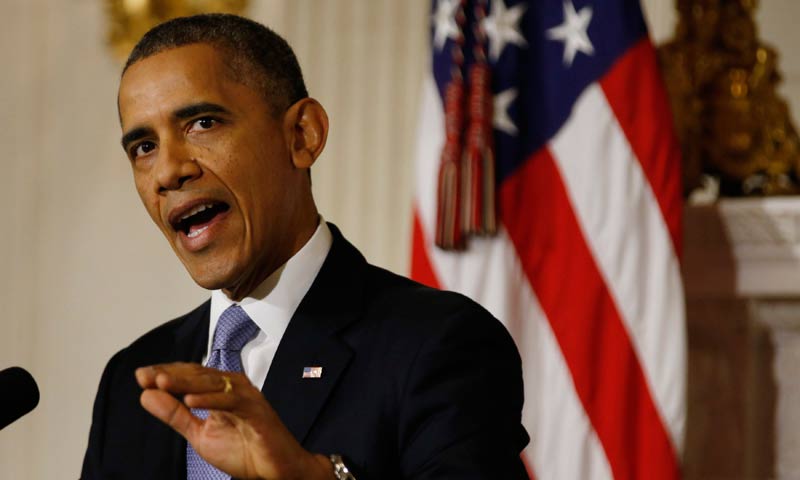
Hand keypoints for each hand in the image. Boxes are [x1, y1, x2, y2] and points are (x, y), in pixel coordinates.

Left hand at [135, 362, 333, 479]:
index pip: (189, 375)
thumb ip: (175, 415)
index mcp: (220, 390)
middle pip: (198, 375)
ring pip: (212, 383)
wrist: (277, 471)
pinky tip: (190, 401)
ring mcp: (247, 397)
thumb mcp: (200, 435)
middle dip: (170, 374)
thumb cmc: (245, 451)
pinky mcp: (257, 411)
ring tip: (161, 382)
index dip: (165, 373)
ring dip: (186, 382)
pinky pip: (232, 401)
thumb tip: (147, 394)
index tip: (141, 376)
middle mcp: (234, 387)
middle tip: (146, 376)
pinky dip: (211, 400)